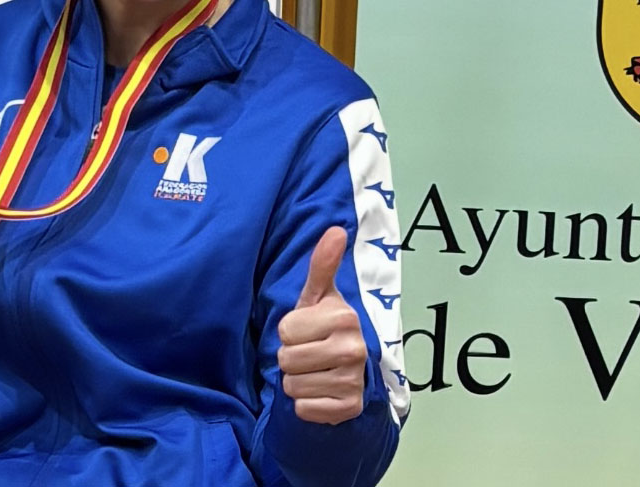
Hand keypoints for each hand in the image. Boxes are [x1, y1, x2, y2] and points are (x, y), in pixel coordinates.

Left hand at [276, 226, 366, 424]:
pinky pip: (304, 409)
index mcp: (344, 317)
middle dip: (290, 357)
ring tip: (313, 371)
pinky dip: (306, 404)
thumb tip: (335, 229)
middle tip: (308, 352)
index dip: (289, 331)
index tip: (306, 330)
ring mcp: (353, 381)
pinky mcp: (348, 409)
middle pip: (286, 359)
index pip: (285, 329)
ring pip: (293, 385)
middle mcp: (354, 349)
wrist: (348, 370)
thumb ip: (322, 265)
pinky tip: (320, 392)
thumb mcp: (319, 295)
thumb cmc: (324, 327)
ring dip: (297, 380)